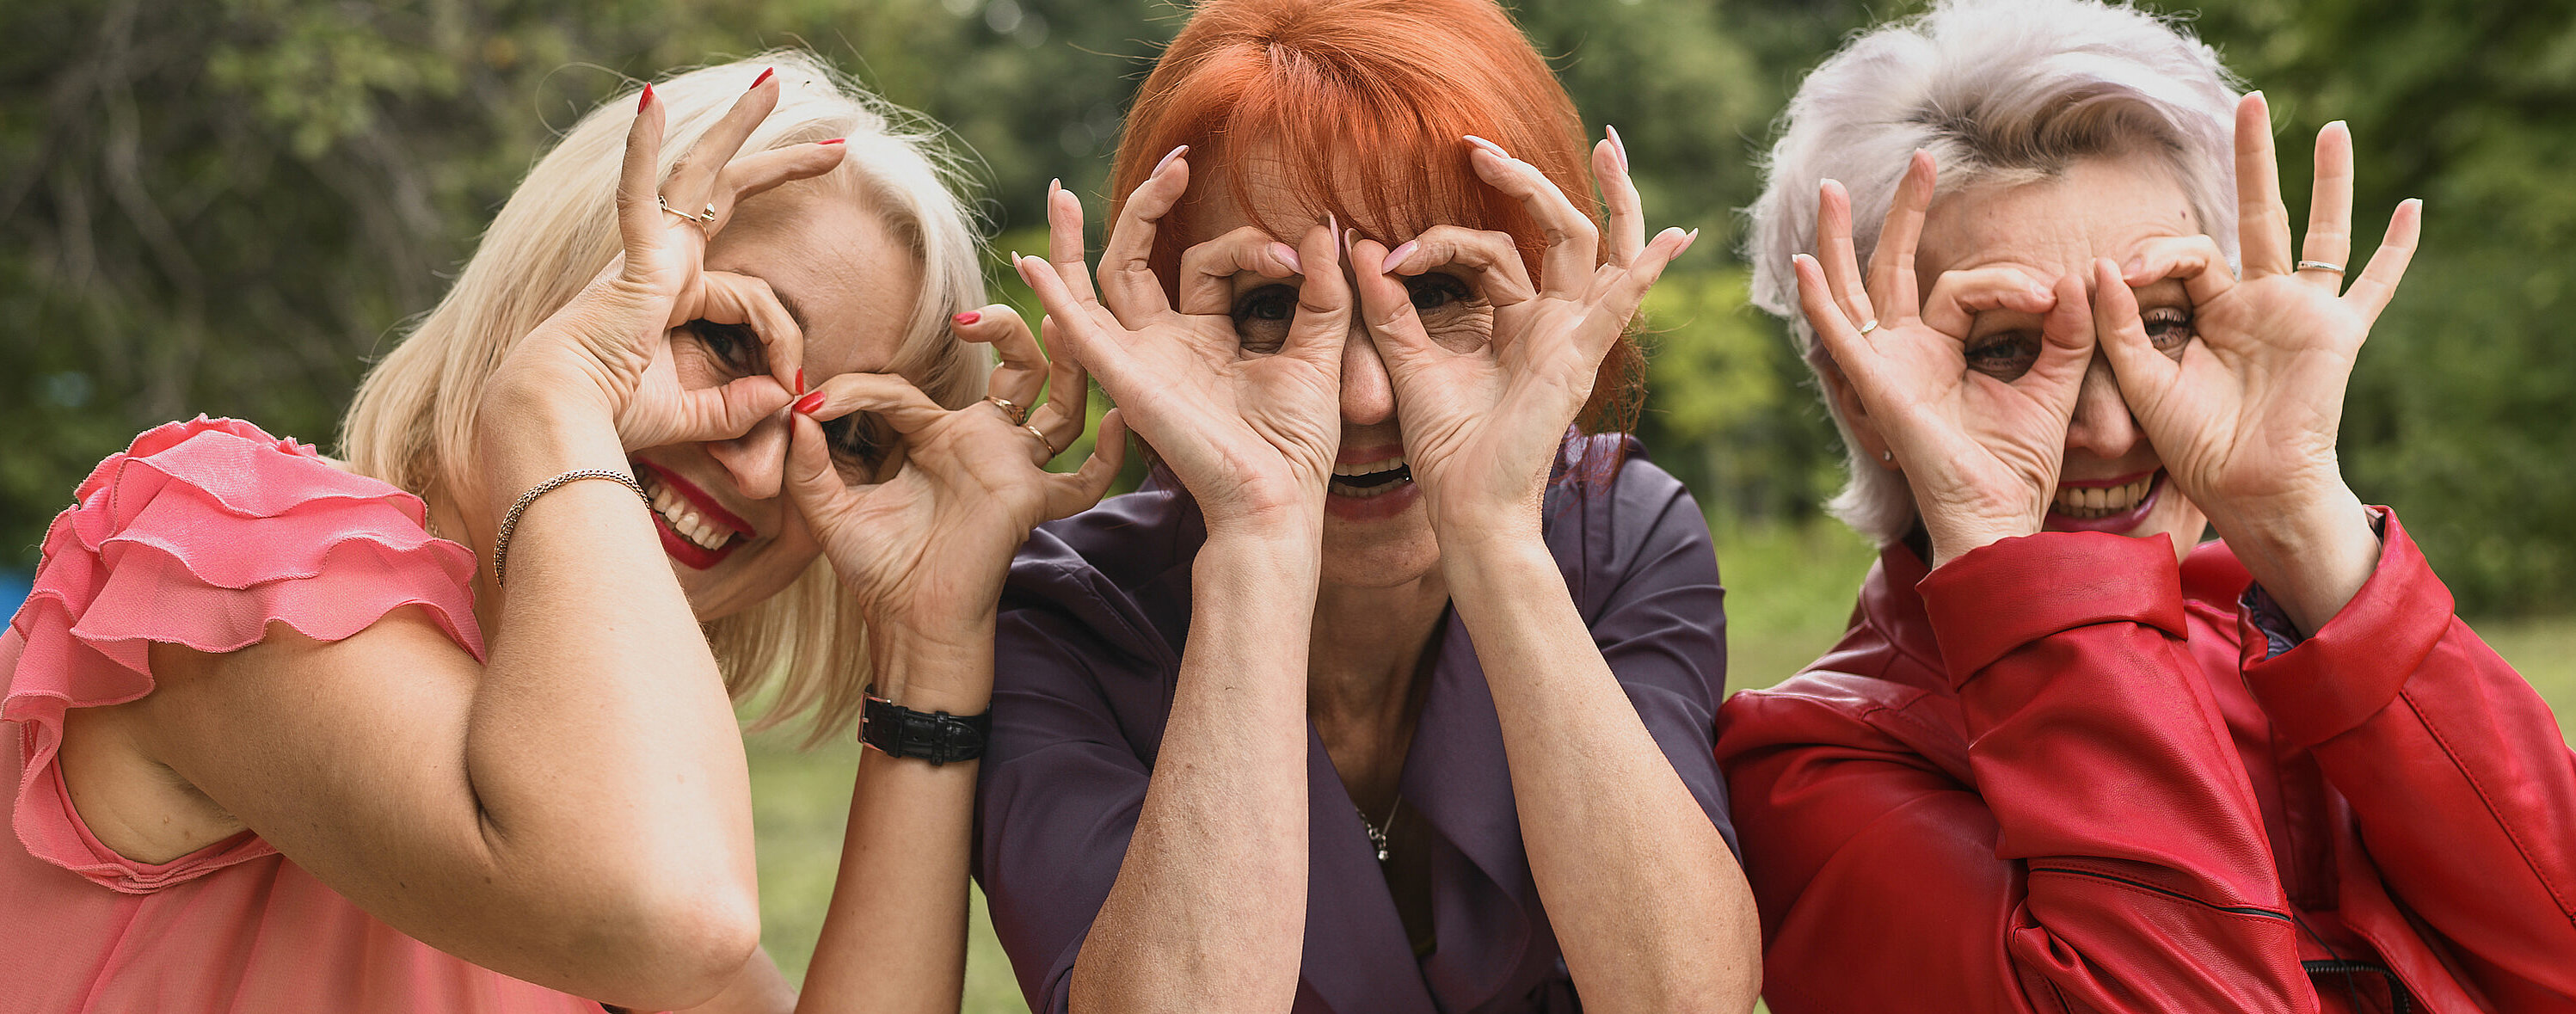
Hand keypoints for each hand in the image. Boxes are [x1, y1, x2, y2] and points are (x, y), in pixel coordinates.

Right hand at [499, 72, 847, 449]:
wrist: (567, 418)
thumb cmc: (613, 416)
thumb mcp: (697, 413)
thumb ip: (740, 405)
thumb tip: (786, 395)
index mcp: (675, 293)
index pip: (752, 291)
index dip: (784, 337)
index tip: (793, 383)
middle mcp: (664, 261)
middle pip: (725, 190)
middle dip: (778, 161)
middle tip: (833, 144)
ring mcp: (649, 251)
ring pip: (699, 171)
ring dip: (737, 125)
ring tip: (772, 84)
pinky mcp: (634, 258)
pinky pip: (638, 193)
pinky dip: (641, 149)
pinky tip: (650, 101)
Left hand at [784, 308, 1122, 670]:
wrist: (908, 620)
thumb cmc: (877, 570)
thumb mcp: (829, 511)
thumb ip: (809, 464)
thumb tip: (794, 413)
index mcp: (936, 438)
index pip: (902, 391)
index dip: (854, 391)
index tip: (807, 403)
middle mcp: (981, 443)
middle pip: (1014, 369)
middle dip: (1004, 329)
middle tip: (970, 313)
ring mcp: (1012, 467)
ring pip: (1058, 406)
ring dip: (1068, 367)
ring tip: (1064, 322)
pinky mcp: (1030, 499)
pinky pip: (1082, 484)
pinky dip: (1107, 460)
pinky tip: (1117, 425)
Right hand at [1014, 154, 1347, 535]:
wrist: (1273, 501)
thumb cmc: (1294, 445)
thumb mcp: (1320, 354)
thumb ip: (1324, 293)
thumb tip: (1326, 229)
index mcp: (1205, 336)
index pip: (1208, 260)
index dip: (1252, 245)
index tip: (1299, 255)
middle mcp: (1165, 343)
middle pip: (1137, 259)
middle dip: (1149, 205)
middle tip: (1178, 161)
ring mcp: (1140, 359)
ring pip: (1096, 284)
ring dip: (1073, 239)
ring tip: (1059, 191)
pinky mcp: (1125, 379)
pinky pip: (1080, 331)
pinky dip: (1054, 297)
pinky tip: (1030, 264)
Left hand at [1346, 132, 1692, 541]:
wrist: (1465, 506)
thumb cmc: (1445, 446)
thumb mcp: (1407, 359)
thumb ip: (1388, 305)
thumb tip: (1359, 245)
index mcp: (1516, 320)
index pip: (1491, 249)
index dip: (1438, 240)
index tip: (1386, 255)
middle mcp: (1552, 322)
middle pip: (1561, 232)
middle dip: (1530, 181)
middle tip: (1483, 146)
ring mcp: (1572, 338)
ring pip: (1596, 249)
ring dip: (1608, 198)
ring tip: (1609, 147)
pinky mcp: (1578, 360)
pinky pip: (1617, 307)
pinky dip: (1645, 273)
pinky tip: (1673, 240)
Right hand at [1795, 152, 2096, 566]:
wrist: (2002, 518)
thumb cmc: (2020, 467)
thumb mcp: (2056, 385)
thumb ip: (2069, 334)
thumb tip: (2082, 278)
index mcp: (1941, 354)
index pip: (1965, 288)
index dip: (2011, 281)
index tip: (2055, 297)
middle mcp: (1905, 356)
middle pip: (1892, 269)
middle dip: (1903, 212)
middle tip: (1921, 158)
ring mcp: (1885, 370)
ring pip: (1856, 289)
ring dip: (1841, 237)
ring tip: (1830, 187)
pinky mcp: (1877, 388)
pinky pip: (1840, 338)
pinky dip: (1819, 303)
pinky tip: (1803, 266)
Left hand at [2095, 94, 2420, 549]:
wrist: (2247, 488)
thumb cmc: (2193, 444)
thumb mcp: (2140, 381)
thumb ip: (2120, 325)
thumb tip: (2098, 265)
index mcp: (2208, 311)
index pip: (2186, 255)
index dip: (2154, 254)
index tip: (2123, 273)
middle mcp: (2257, 302)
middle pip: (2256, 215)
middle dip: (2254, 161)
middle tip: (2251, 102)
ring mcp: (2300, 312)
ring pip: (2319, 232)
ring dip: (2329, 181)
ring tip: (2335, 128)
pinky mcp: (2337, 332)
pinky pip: (2375, 285)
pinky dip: (2397, 250)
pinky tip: (2414, 208)